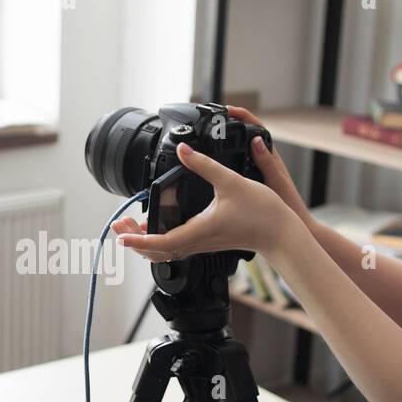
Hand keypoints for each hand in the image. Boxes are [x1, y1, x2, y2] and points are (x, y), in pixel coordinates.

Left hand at [111, 140, 300, 262]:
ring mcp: (201, 244)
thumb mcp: (230, 181)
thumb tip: (183, 149)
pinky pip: (177, 246)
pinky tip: (158, 224)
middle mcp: (197, 243)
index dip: (137, 240)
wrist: (281, 233)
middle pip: (156, 252)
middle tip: (120, 223)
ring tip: (132, 224)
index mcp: (198, 231)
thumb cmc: (262, 213)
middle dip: (134, 240)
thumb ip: (204, 165)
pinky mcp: (207, 241)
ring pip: (165, 250)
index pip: (159, 243)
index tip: (121, 234)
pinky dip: (160, 239)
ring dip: (146, 240)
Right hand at [224, 105, 310, 221]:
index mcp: (271, 157)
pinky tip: (216, 164)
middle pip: (248, 134)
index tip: (228, 110)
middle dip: (233, 123)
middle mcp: (266, 160)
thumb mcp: (276, 182)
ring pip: (242, 149)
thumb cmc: (288, 205)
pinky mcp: (254, 180)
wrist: (291, 226)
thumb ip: (267, 163)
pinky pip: (238, 163)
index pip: (257, 128)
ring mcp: (259, 170)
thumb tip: (256, 141)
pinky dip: (228, 158)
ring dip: (229, 140)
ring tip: (212, 135)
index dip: (243, 116)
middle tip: (215, 118)